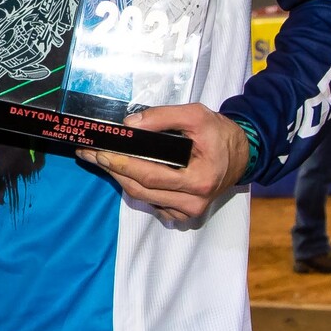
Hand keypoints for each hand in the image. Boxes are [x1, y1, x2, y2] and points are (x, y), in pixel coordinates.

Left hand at [77, 103, 250, 221]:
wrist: (242, 155)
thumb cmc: (220, 134)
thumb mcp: (196, 115)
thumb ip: (163, 117)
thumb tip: (130, 125)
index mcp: (200, 179)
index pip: (151, 176)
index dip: (122, 164)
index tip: (100, 152)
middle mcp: (194, 202)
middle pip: (141, 190)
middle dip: (112, 170)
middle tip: (89, 153)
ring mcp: (188, 211)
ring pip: (143, 198)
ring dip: (119, 178)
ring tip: (99, 159)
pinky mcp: (183, 214)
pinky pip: (152, 202)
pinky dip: (135, 187)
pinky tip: (122, 171)